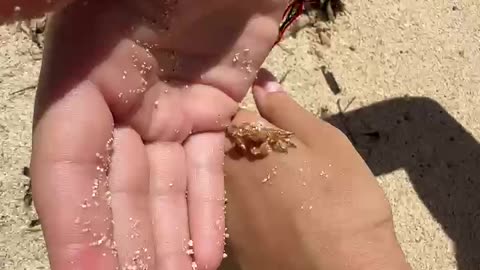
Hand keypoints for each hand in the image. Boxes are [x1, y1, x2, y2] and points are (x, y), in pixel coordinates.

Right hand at [24, 1, 288, 269]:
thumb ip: (35, 0)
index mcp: (85, 73)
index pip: (71, 166)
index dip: (77, 225)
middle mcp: (122, 101)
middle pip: (118, 191)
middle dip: (126, 249)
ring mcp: (170, 109)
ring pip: (164, 190)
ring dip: (166, 244)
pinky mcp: (213, 109)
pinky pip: (207, 170)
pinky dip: (206, 213)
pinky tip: (205, 257)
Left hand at [221, 69, 411, 269]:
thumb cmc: (342, 197)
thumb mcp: (325, 141)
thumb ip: (287, 110)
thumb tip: (263, 83)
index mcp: (242, 141)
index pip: (228, 112)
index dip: (245, 111)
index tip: (262, 118)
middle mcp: (221, 174)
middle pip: (220, 147)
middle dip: (240, 143)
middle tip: (275, 156)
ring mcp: (221, 211)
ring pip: (224, 181)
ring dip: (242, 177)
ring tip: (278, 188)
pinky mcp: (230, 243)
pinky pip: (231, 214)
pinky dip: (247, 208)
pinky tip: (272, 216)